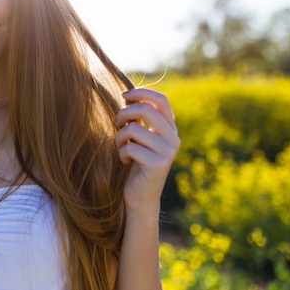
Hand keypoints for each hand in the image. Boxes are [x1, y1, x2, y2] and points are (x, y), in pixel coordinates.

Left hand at [114, 88, 179, 215]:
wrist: (140, 196)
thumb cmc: (135, 163)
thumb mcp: (139, 138)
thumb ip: (139, 120)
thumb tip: (128, 95)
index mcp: (170, 129)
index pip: (161, 100)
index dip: (142, 92)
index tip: (124, 96)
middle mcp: (173, 138)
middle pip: (146, 110)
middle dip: (123, 114)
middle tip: (116, 125)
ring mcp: (168, 151)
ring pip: (134, 129)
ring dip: (119, 137)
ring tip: (121, 147)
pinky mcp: (158, 164)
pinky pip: (131, 147)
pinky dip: (121, 153)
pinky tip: (125, 162)